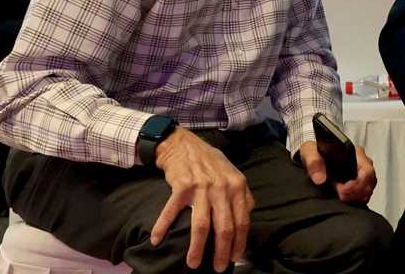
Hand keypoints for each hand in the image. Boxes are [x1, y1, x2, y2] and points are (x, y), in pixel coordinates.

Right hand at [150, 127, 253, 271]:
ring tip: (193, 264)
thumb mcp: (233, 175)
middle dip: (222, 252)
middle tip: (219, 268)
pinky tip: (157, 240)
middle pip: (224, 227)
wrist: (184, 144)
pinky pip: (171, 212)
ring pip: (201, 226)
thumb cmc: (209, 162)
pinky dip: (162, 227)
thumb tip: (247, 217)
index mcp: (238, 186)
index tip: (235, 257)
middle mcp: (222, 188)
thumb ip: (242, 195)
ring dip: (197, 248)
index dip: (240, 242)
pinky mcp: (182, 186)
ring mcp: (202, 187)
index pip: (242, 221)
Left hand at [300, 140, 376, 203]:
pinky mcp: (362, 181)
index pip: (366, 171)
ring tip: (340, 195)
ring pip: (369, 189)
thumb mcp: (309, 152)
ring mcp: (365, 172)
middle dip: (354, 193)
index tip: (338, 188)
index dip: (355, 184)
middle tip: (338, 194)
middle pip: (370, 182)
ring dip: (355, 197)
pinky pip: (366, 194)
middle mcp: (364, 161)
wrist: (316, 155)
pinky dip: (356, 199)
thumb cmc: (315, 152)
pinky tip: (345, 197)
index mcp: (355, 152)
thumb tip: (320, 179)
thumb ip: (314, 162)